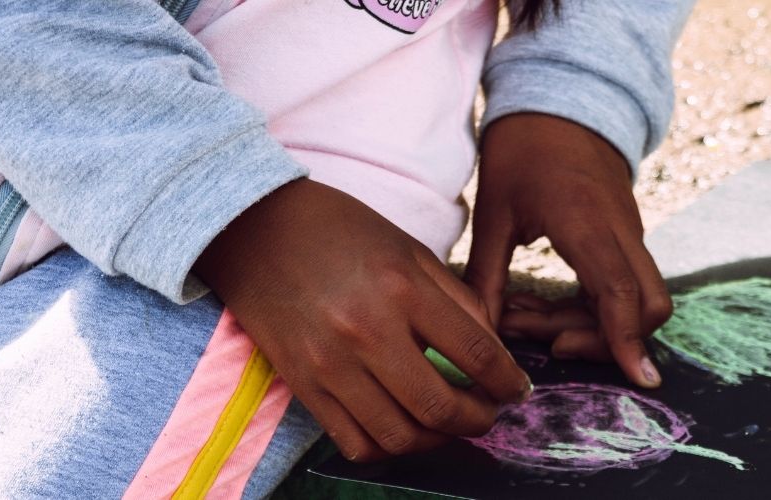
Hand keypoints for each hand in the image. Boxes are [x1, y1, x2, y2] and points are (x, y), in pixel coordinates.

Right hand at [195, 179, 531, 461]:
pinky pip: (356, 443)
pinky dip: (389, 447)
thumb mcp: (409, 249)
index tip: (517, 389)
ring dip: (437, 440)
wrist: (254, 227)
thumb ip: (457, 299)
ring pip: (400, 436)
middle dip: (479, 420)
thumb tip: (494, 349)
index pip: (476, 354)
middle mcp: (367, 332)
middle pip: (441, 406)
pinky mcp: (303, 386)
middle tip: (489, 412)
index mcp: (402, 289)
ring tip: (448, 423)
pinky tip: (404, 427)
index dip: (507, 381)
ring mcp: (331, 365)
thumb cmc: (339, 230)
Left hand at [465, 113, 672, 388]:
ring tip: (525, 318)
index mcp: (586, 223)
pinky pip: (624, 282)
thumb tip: (479, 336)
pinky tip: (541, 303)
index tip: (640, 381)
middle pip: (647, 305)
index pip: (621, 293)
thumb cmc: (522, 150)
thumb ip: (487, 278)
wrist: (562, 101)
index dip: (628, 341)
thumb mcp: (493, 213)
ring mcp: (631, 231)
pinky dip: (591, 305)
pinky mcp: (627, 234)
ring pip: (636, 298)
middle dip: (606, 340)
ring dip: (590, 323)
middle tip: (548, 345)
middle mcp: (621, 230)